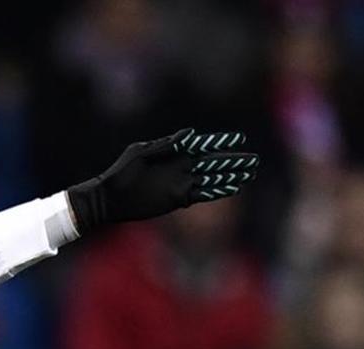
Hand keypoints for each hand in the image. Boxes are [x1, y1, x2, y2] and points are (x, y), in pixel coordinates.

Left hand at [66, 128, 258, 231]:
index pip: (203, 146)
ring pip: (211, 179)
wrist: (109, 198)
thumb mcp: (141, 154)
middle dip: (233, 161)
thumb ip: (165, 145)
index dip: (221, 142)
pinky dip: (217, 191)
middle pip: (213, 164)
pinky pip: (202, 194)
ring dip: (230, 177)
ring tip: (249, 174)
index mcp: (173, 154)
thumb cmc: (121, 173)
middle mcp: (180, 168)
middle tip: (254, 160)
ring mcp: (180, 184)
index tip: (239, 137)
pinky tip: (232, 188)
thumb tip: (189, 134)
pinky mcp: (177, 199)